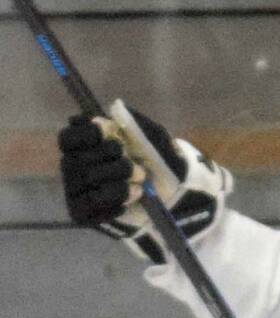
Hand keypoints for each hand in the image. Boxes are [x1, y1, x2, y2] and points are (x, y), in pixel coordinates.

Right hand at [55, 101, 231, 264]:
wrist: (172, 197)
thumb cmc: (159, 163)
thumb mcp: (154, 140)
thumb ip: (135, 123)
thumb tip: (115, 105)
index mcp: (85, 144)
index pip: (68, 137)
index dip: (89, 134)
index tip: (111, 132)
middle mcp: (73, 166)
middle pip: (80, 160)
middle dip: (117, 162)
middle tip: (139, 169)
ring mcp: (75, 190)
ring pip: (90, 181)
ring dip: (123, 181)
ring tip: (140, 184)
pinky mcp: (81, 212)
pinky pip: (95, 202)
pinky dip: (121, 198)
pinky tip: (132, 198)